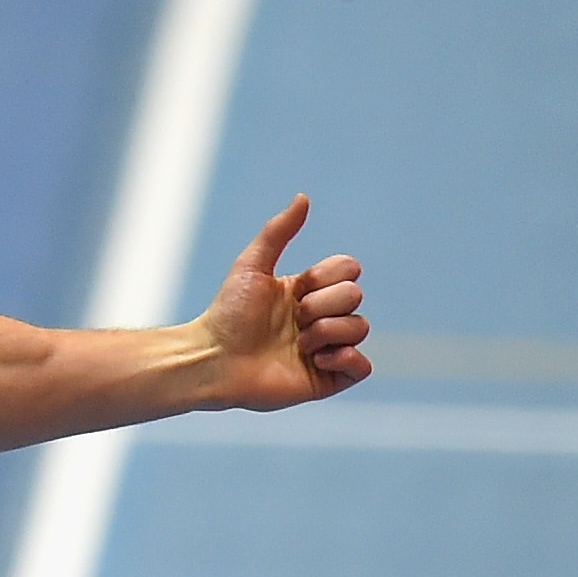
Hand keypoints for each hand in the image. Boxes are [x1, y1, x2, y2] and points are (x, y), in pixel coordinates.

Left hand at [196, 195, 369, 409]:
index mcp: (306, 291)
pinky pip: (364, 366)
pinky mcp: (327, 379)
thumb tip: (303, 197)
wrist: (213, 359)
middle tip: (293, 319)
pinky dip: (347, 358)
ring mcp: (325, 348)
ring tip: (300, 342)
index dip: (325, 277)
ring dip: (328, 331)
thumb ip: (278, 231)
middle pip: (355, 296)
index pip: (347, 270)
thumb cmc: (227, 313)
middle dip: (322, 304)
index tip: (294, 289)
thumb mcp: (252, 265)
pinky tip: (316, 358)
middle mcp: (319, 318)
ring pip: (360, 327)